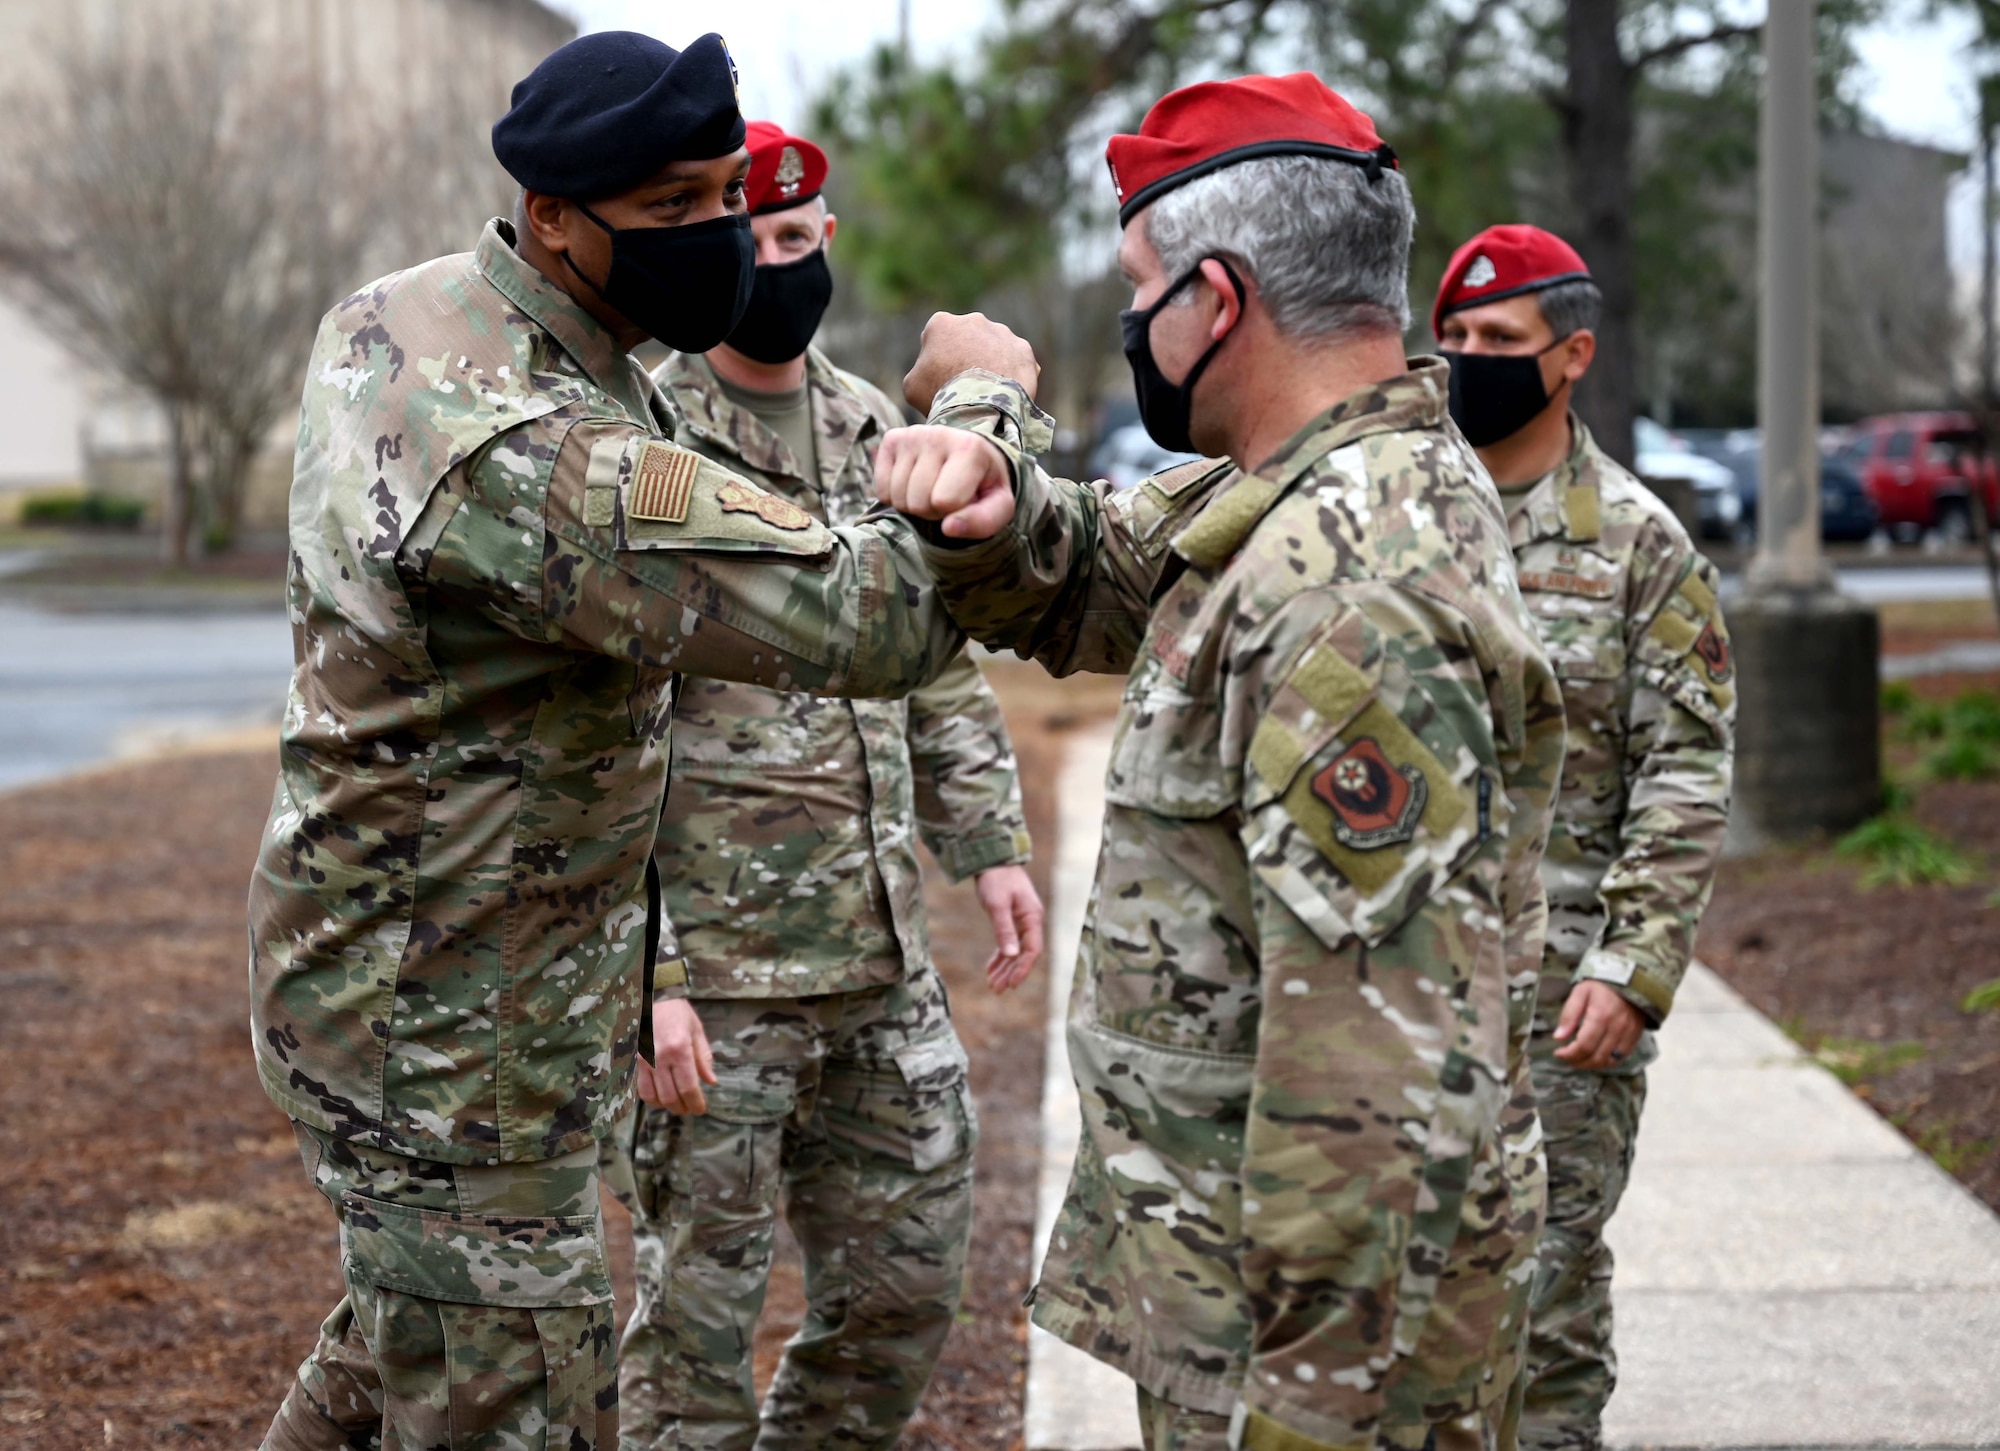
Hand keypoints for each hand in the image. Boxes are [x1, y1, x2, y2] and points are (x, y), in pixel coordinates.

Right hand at [636, 998, 718, 1113]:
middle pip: (670, 1097)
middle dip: (682, 1108)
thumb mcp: (696, 1030)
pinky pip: (640, 1088)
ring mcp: (642, 1061)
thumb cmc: (676, 1012)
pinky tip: (660, 1095)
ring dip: (666, 1106)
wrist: (649, 997)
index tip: (700, 1109)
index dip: (695, 1103)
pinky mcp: (631, 1062)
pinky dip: (651, 1097)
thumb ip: (703, 1057)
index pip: (688, 1087)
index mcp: (679, 1049)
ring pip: (653, 1096)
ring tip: (676, 1104)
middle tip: (690, 1109)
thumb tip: (711, 1082)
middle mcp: (659, 1058)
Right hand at [875, 426, 1016, 539]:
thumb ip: (983, 522)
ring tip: (932, 489)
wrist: (969, 453)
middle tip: (947, 496)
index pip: (945, 501)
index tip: (965, 499)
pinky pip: (882, 490)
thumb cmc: (983, 484)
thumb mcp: (998, 506)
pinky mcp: (892, 440)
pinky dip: (895, 496)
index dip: (954, 512)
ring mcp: (911, 435)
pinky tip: (913, 482)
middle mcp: (938, 435)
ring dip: (914, 505)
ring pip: (898, 498)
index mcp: (970, 448)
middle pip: (919, 502)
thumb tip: (948, 528)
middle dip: (932, 510)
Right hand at [902, 311, 1039, 414]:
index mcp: (941, 323)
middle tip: (966, 386)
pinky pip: (1015, 362)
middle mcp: (973, 320)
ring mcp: (1001, 332)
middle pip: (967, 341)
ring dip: (991, 365)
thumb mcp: (912, 386)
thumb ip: (919, 371)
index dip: (937, 362)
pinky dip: (1012, 375)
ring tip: (987, 393)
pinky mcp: (1022, 348)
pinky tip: (1006, 394)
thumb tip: (929, 372)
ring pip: (993, 349)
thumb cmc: (939, 395)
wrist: (980, 406)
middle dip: (967, 358)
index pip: (936, 340)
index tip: (941, 380)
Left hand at [973, 864, 1044, 993]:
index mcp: (1033, 918)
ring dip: (1005, 968)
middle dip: (1011, 973)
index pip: (1032, 950)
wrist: (992, 859)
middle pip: (1024, 954)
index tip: (1012, 984)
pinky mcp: (1012, 919)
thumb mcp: (998, 905)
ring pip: (1016, 951)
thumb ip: (1004, 930)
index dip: (1023, 969)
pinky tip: (990, 969)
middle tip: (997, 989)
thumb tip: (1011, 955)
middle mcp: (1031, 921)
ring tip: (993, 985)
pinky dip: (1000, 956)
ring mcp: (1022, 921)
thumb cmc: (996, 879)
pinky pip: (1008, 943)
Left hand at [1553, 980, 1646, 1069]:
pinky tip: (1595, 1059)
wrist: (1630, 980)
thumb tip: (1558, 1037)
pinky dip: (1606, 1063)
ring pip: (1609, 1061)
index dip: (1569, 1054)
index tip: (1558, 1053)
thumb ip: (1569, 1015)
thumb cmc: (1601, 986)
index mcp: (1600, 1015)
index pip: (1584, 1045)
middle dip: (1578, 1062)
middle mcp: (1616, 1027)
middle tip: (1567, 1059)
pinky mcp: (1635, 1036)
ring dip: (1591, 1065)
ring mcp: (1628, 1034)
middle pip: (1596, 1056)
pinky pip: (1621, 1058)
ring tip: (1578, 1061)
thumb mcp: (1580, 993)